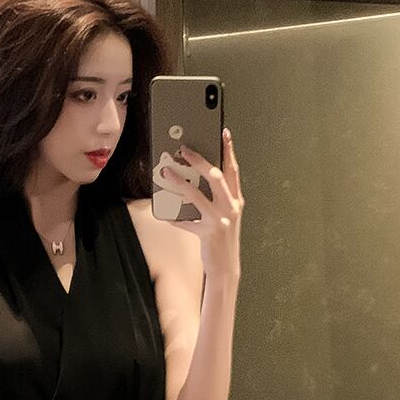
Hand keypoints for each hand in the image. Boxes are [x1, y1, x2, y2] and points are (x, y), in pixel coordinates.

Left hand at [159, 127, 244, 280]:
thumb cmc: (222, 238)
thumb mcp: (225, 215)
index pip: (233, 169)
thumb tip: (194, 178)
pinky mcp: (208, 233)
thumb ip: (216, 197)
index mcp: (236, 200)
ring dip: (180, 183)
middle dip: (200, 160)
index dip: (229, 150)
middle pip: (216, 177)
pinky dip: (174, 217)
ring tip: (167, 173)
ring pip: (198, 195)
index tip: (223, 133)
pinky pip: (186, 221)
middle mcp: (231, 207)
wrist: (226, 267)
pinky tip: (163, 212)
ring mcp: (220, 220)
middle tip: (185, 149)